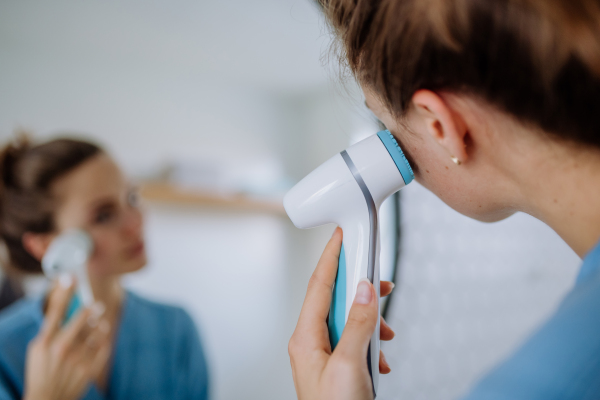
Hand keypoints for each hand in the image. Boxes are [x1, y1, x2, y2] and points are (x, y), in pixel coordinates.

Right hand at [23, 276, 111, 399]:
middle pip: (82, 318)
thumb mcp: (38, 348)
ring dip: (99, 325)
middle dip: (91, 308)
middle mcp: (61, 349)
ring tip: (99, 323)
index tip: (70, 277)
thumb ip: (51, 329)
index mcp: (45, 342)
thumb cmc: (41, 371)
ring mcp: (77, 360)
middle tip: (96, 305)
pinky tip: (100, 339)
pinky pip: (103, 347)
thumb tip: (65, 306)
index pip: (55, 310)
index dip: (64, 292)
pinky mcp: (89, 369)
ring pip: (97, 331)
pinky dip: (103, 341)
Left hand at [289, 227, 395, 399]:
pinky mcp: (338, 367)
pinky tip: (382, 356)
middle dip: (360, 289)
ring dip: (370, 322)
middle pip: (335, 300)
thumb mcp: (349, 365)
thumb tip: (363, 290)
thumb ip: (357, 324)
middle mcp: (311, 342)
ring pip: (348, 321)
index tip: (342, 234)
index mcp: (306, 337)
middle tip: (381, 280)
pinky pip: (354, 342)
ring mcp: (324, 355)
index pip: (319, 284)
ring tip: (388, 332)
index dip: (331, 256)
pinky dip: (371, 343)